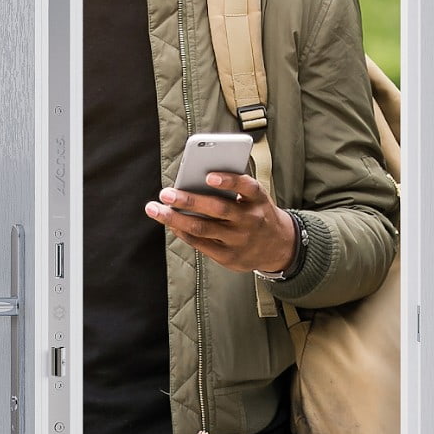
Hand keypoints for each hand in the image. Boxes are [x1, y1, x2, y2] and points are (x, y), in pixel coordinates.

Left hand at [144, 172, 296, 272]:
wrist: (278, 247)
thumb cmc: (257, 213)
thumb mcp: (255, 198)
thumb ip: (233, 189)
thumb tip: (193, 182)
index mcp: (258, 200)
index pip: (246, 187)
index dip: (228, 181)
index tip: (208, 175)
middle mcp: (250, 220)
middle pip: (217, 209)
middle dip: (189, 200)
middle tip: (166, 193)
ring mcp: (239, 240)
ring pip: (203, 228)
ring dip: (175, 218)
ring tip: (156, 209)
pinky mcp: (229, 257)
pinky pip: (201, 244)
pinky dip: (183, 232)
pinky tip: (171, 224)